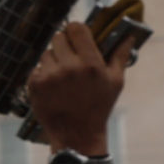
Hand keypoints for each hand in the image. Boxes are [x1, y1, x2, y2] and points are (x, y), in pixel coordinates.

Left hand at [24, 21, 131, 154]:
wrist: (77, 136)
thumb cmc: (99, 107)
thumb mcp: (116, 82)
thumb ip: (120, 55)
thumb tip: (128, 35)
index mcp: (90, 63)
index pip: (76, 27)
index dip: (76, 31)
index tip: (78, 38)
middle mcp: (69, 67)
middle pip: (58, 37)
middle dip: (64, 45)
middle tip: (70, 59)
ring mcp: (50, 76)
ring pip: (46, 53)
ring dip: (53, 61)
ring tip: (63, 78)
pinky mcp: (35, 85)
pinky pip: (36, 68)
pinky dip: (43, 75)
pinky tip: (53, 88)